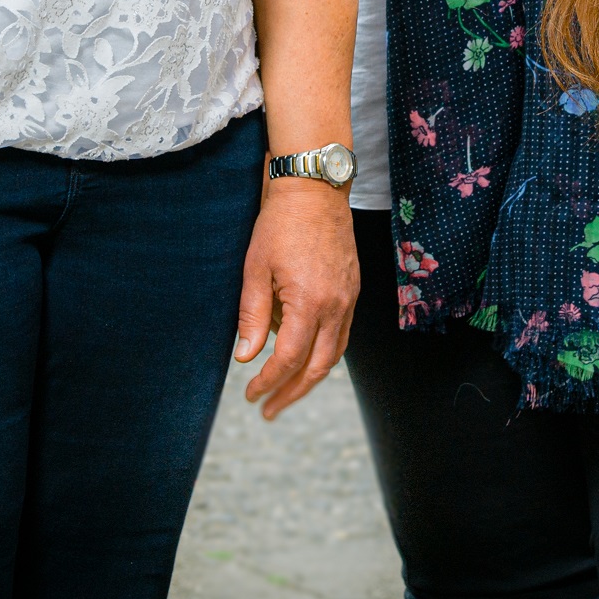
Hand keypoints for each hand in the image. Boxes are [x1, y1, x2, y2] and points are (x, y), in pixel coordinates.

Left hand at [235, 181, 357, 419]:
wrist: (315, 187)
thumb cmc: (280, 224)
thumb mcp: (255, 268)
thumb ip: (252, 316)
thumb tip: (245, 356)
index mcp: (310, 303)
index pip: (288, 358)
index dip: (267, 381)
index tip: (250, 394)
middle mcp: (336, 306)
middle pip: (317, 367)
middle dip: (291, 393)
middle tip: (269, 410)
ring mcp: (349, 298)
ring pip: (335, 354)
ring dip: (310, 379)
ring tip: (287, 394)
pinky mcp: (352, 289)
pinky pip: (342, 334)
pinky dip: (324, 353)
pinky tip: (307, 358)